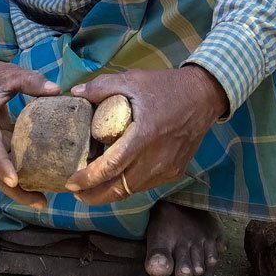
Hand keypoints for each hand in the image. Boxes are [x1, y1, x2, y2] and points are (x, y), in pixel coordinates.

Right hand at [0, 44, 59, 208]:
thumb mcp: (9, 74)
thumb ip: (32, 81)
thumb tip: (57, 92)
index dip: (1, 164)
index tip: (14, 180)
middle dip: (14, 190)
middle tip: (40, 202)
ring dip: (17, 190)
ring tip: (42, 201)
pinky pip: (2, 167)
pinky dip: (17, 179)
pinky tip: (38, 183)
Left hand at [65, 66, 227, 205]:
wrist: (203, 96)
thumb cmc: (166, 87)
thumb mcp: (133, 80)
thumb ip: (103, 86)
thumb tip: (75, 92)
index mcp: (144, 135)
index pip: (112, 166)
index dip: (89, 178)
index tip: (71, 181)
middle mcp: (156, 158)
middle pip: (120, 189)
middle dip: (94, 195)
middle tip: (76, 192)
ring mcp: (167, 168)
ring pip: (132, 190)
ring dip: (110, 192)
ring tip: (92, 187)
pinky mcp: (175, 171)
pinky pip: (146, 185)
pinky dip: (128, 186)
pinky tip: (117, 178)